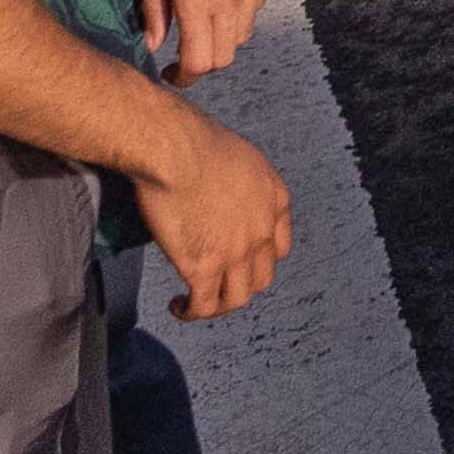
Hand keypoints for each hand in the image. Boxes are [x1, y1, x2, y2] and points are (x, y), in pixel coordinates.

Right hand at [127, 106, 297, 317]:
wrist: (175, 149)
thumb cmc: (194, 141)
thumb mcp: (239, 157)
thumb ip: (240, 184)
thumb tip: (220, 195)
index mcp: (274, 199)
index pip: (279, 246)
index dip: (259, 259)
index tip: (240, 261)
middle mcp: (262, 229)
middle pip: (261, 277)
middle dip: (240, 284)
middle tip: (215, 283)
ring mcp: (236, 252)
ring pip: (237, 298)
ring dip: (218, 305)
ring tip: (196, 301)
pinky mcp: (204, 268)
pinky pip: (203, 306)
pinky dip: (191, 312)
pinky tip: (178, 306)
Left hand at [142, 0, 275, 83]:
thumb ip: (153, 4)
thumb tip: (152, 42)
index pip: (199, 61)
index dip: (183, 77)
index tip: (170, 74)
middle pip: (224, 56)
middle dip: (202, 62)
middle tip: (183, 51)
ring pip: (242, 33)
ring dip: (221, 37)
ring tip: (202, 18)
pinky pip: (255, 6)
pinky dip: (238, 12)